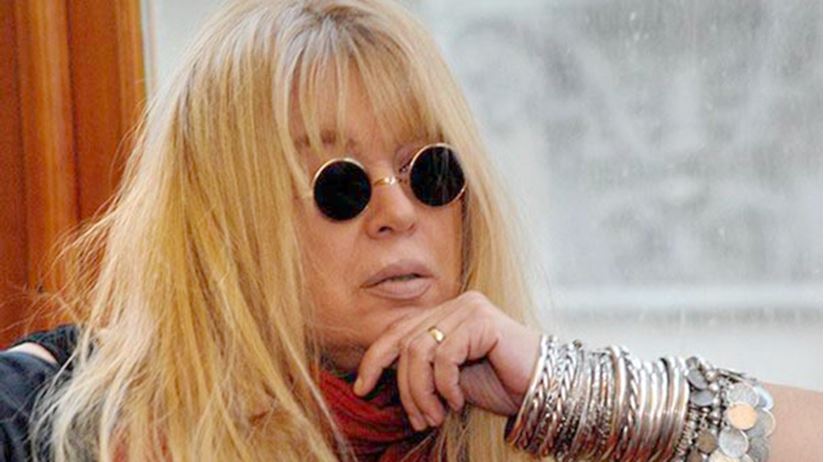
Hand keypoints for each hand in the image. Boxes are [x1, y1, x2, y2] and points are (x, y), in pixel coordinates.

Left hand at [352, 290, 542, 431]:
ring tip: (436, 416)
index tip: (361, 388)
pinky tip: (458, 402)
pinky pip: (444, 355)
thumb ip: (420, 368)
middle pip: (405, 344)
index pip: (397, 331)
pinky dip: (445, 385)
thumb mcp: (449, 378)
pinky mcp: (481, 320)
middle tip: (419, 419)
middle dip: (405, 388)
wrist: (543, 389)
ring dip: (422, 392)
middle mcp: (455, 304)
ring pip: (419, 350)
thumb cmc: (500, 384)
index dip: (374, 359)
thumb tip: (379, 375)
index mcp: (445, 315)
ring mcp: (468, 308)